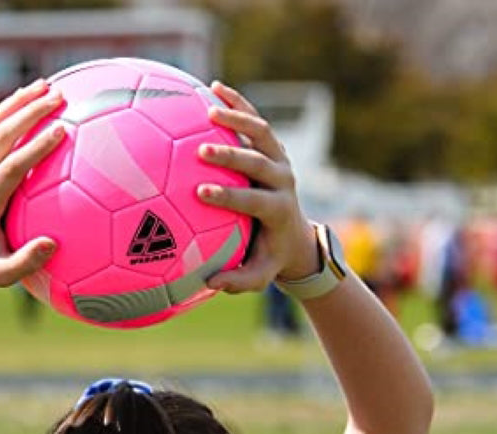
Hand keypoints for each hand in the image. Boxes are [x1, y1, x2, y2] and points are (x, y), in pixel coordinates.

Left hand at [0, 79, 65, 291]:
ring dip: (17, 102)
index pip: (11, 167)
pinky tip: (29, 99)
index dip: (35, 147)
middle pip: (0, 136)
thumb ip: (24, 263)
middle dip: (30, 112)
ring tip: (47, 85)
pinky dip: (7, 110)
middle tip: (61, 96)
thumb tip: (52, 244)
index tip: (62, 131)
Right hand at [197, 82, 319, 292]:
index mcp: (278, 209)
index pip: (254, 201)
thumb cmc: (268, 257)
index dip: (229, 196)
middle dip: (231, 156)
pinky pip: (256, 121)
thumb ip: (237, 281)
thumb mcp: (258, 276)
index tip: (202, 192)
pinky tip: (214, 87)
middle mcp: (282, 180)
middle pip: (259, 162)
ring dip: (237, 119)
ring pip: (262, 133)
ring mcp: (280, 160)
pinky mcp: (273, 147)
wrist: (294, 234)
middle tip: (202, 151)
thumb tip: (209, 283)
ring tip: (208, 110)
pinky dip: (238, 103)